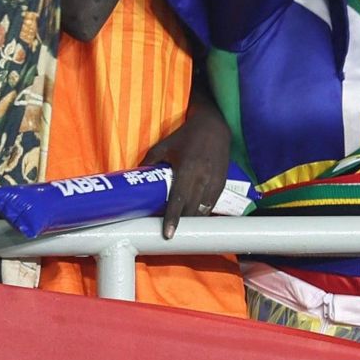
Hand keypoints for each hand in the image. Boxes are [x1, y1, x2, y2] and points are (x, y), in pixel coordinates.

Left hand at [140, 102, 231, 239]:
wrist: (215, 125)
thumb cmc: (186, 136)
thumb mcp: (164, 145)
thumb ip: (150, 161)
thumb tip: (137, 176)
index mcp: (187, 168)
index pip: (178, 198)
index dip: (173, 218)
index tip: (168, 234)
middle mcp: (202, 176)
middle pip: (192, 208)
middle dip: (182, 222)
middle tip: (170, 233)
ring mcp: (215, 179)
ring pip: (204, 208)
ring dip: (193, 219)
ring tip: (183, 226)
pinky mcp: (222, 180)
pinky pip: (213, 202)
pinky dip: (204, 211)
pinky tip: (195, 214)